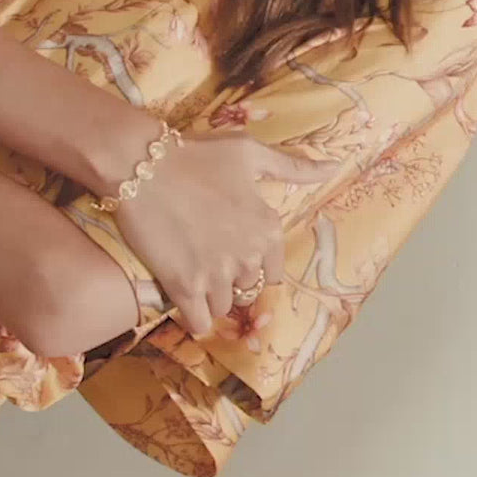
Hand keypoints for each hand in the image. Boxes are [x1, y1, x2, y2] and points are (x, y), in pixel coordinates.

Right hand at [109, 125, 338, 337]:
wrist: (141, 165)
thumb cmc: (197, 155)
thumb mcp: (251, 152)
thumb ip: (294, 167)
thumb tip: (335, 168)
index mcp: (267, 227)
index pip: (275, 270)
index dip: (255, 263)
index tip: (233, 251)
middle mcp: (248, 256)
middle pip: (249, 289)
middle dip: (232, 278)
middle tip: (208, 256)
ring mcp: (216, 275)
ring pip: (224, 306)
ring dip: (212, 296)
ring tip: (193, 271)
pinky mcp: (184, 287)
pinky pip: (199, 323)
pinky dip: (195, 317)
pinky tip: (186, 299)